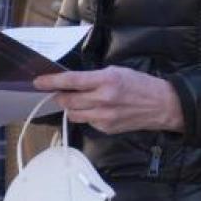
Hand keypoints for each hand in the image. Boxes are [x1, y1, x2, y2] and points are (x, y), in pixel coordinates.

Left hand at [33, 66, 184, 134]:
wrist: (161, 105)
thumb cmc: (139, 84)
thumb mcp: (116, 71)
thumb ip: (93, 77)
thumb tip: (72, 82)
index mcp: (105, 80)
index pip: (71, 81)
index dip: (51, 81)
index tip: (38, 82)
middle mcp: (102, 99)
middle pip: (67, 101)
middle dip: (60, 96)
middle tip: (60, 91)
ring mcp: (104, 117)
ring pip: (73, 114)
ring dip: (71, 107)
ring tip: (79, 100)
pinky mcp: (106, 129)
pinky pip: (86, 122)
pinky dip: (86, 115)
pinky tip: (97, 110)